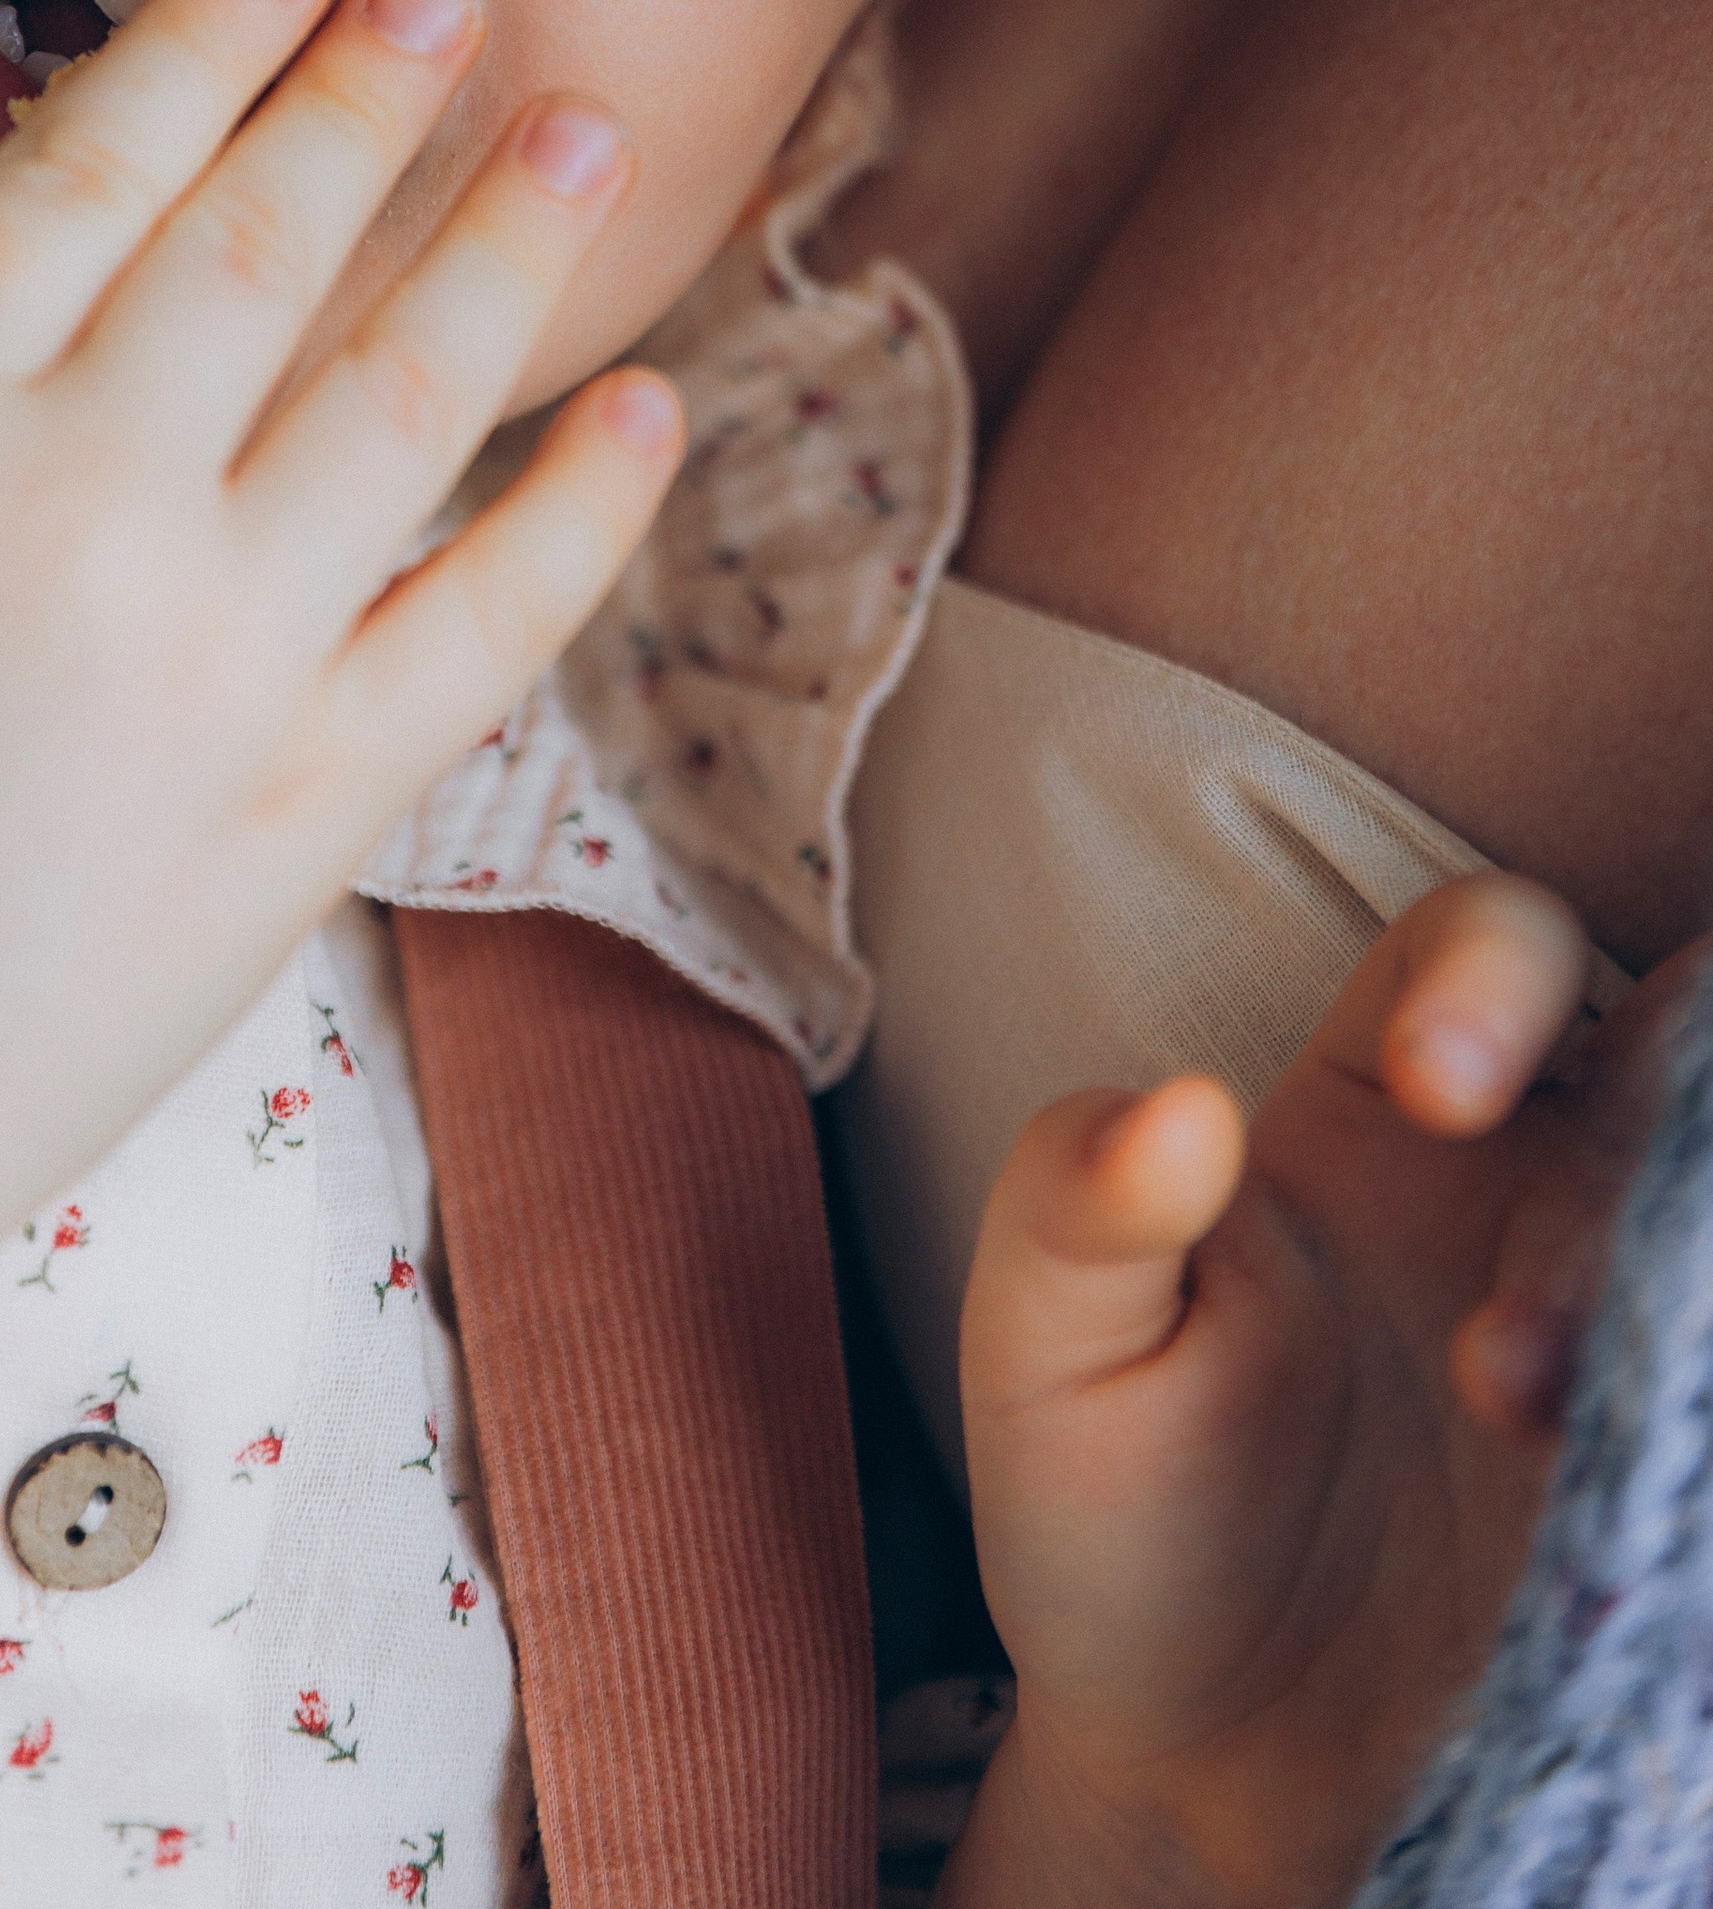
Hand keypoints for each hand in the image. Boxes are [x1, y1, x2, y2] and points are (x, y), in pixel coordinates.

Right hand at [0, 0, 681, 1692]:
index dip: (205, 32)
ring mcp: (206, 659)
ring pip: (403, 387)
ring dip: (507, 237)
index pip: (87, 160)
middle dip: (364, 89)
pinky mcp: (303, 811)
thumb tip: (113, 274)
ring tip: (583, 125)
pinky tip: (645, 407)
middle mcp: (70, 501)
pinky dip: (582, 507)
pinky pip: (485, 624)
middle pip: (259, 236)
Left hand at [942, 877, 1699, 1908]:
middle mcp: (1529, 1187)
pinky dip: (1694, 1403)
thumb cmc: (1113, 1505)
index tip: (1436, 1087)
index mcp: (1384, 1103)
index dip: (1496, 973)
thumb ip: (1076, 1201)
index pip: (1493, 937)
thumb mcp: (1050, 1350)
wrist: (1201, 1761)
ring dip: (1675, 1290)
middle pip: (1673, 1054)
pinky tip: (1624, 1491)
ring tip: (1532, 1434)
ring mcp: (1621, 1329)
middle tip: (1514, 1340)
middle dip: (1645, 1140)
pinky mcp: (1661, 1470)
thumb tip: (1175, 1106)